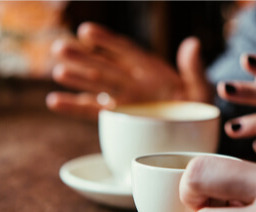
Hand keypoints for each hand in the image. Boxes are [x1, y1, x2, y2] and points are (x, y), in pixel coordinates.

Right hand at [46, 22, 211, 119]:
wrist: (196, 136)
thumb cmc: (199, 110)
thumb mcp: (201, 90)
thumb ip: (194, 70)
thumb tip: (193, 43)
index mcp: (151, 71)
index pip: (126, 52)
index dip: (107, 42)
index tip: (87, 32)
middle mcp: (133, 82)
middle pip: (105, 68)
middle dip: (83, 58)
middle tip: (59, 48)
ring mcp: (123, 99)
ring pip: (96, 87)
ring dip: (76, 79)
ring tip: (58, 70)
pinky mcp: (117, 117)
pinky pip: (93, 111)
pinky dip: (74, 107)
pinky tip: (54, 101)